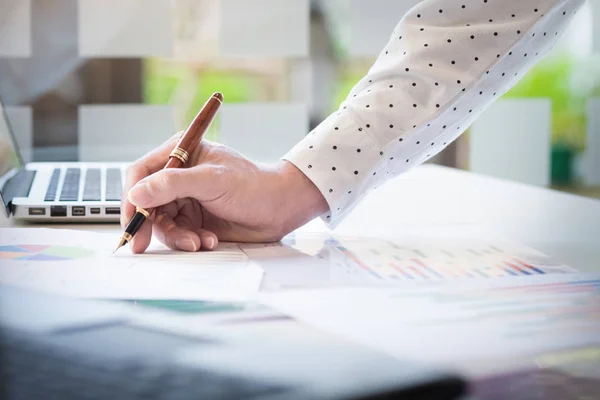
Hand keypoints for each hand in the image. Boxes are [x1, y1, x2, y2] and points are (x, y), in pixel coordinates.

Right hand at [120, 134, 328, 253]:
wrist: (280, 209)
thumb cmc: (253, 186)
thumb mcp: (212, 181)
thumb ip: (173, 184)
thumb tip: (137, 193)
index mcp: (181, 153)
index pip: (142, 173)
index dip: (132, 197)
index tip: (132, 220)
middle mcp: (179, 175)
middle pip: (146, 201)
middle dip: (149, 224)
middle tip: (142, 245)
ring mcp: (186, 198)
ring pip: (162, 222)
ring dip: (177, 236)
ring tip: (199, 241)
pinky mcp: (195, 219)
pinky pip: (178, 234)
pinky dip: (190, 240)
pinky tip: (209, 240)